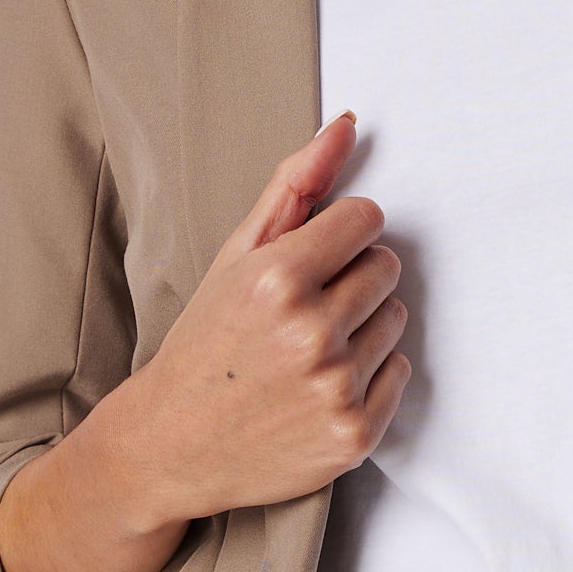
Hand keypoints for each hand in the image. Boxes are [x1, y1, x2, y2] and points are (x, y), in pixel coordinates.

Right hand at [0, 112, 408, 571]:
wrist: (171, 445)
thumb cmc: (206, 343)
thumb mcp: (236, 256)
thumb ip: (295, 185)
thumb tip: (348, 126)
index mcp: (277, 278)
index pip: (366, 219)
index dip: (340, 237)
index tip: (312, 261)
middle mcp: (310, 332)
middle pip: (387, 267)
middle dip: (352, 280)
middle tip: (305, 310)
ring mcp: (335, 387)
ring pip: (397, 319)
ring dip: (363, 329)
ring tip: (310, 350)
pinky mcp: (354, 433)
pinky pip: (401, 372)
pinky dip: (370, 377)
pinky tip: (321, 386)